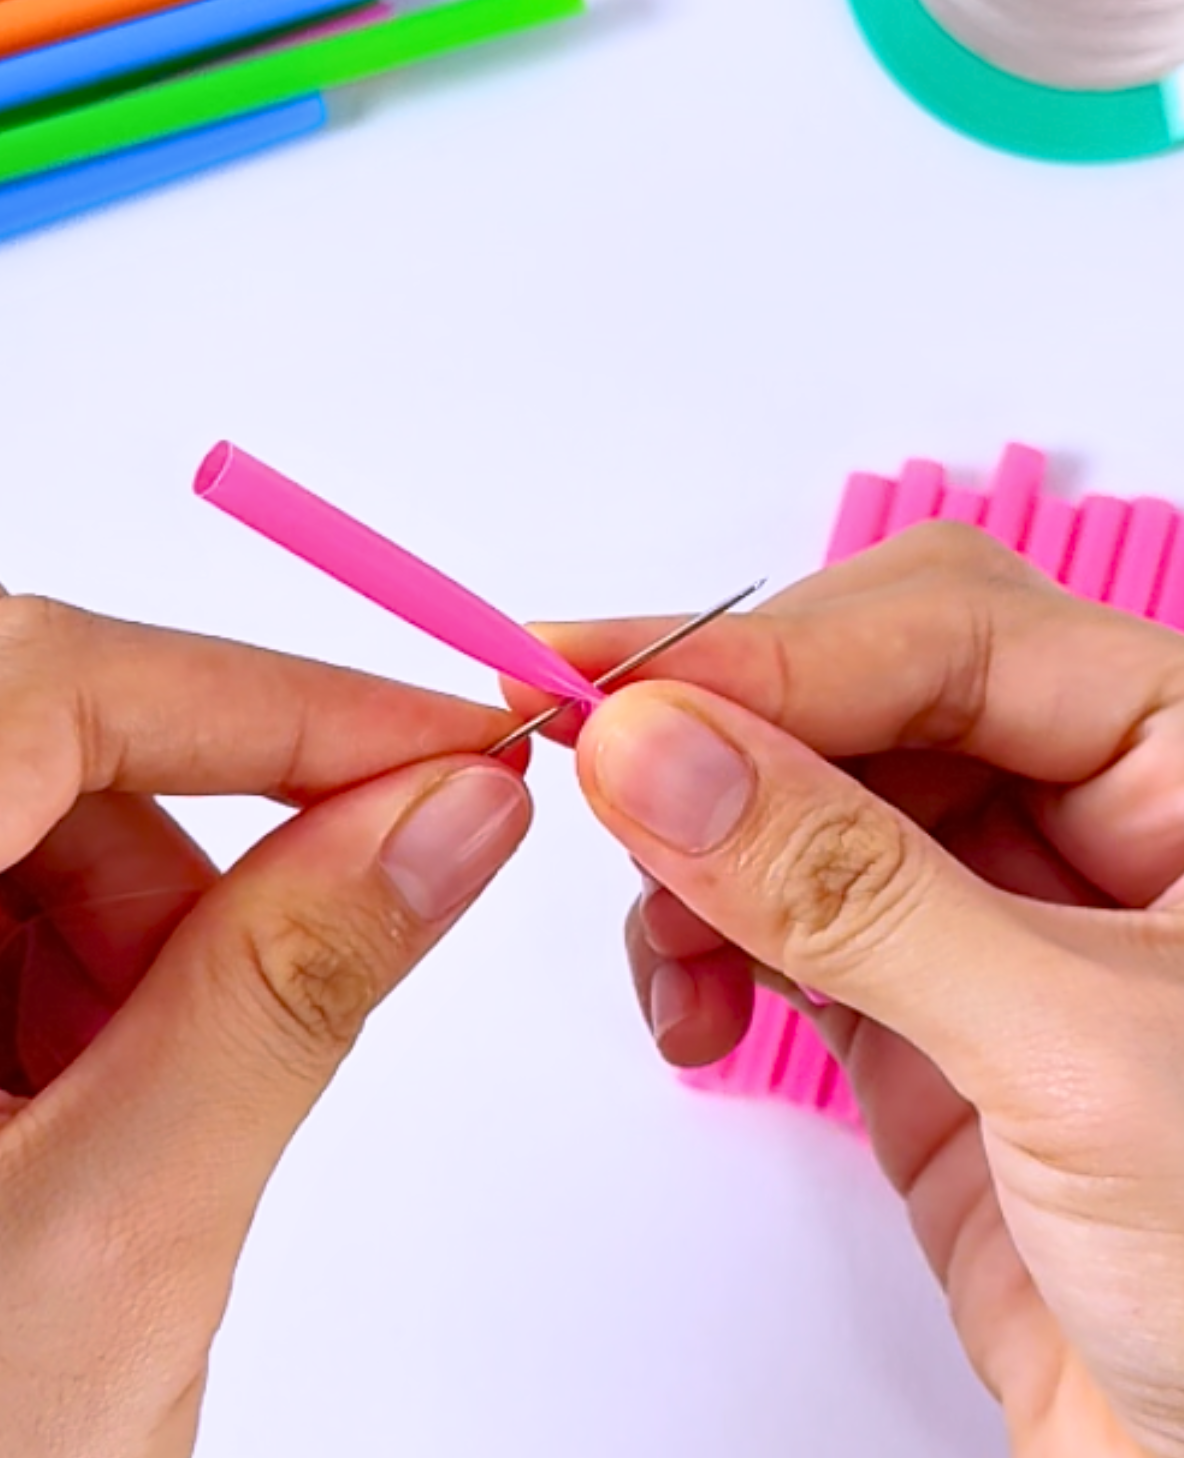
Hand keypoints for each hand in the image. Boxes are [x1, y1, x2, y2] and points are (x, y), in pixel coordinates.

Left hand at [0, 570, 530, 1457]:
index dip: (269, 697)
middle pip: (34, 733)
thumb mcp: (117, 1241)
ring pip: (31, 813)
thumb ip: (292, 992)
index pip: (43, 686)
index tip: (442, 749)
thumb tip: (451, 817)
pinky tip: (77, 1112)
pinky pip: (2, 896)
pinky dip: (84, 977)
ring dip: (136, 934)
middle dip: (186, 852)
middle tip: (296, 972)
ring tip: (139, 1116)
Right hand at [508, 526, 1183, 1457]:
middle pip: (860, 690)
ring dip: (694, 850)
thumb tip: (658, 752)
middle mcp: (1093, 804)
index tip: (611, 685)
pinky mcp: (915, 998)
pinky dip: (702, 943)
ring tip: (664, 942)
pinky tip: (692, 1009)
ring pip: (797, 796)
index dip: (772, 648)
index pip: (951, 629)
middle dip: (720, 734)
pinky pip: (773, 915)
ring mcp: (992, 901)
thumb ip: (854, 891)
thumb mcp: (1073, 1055)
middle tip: (590, 763)